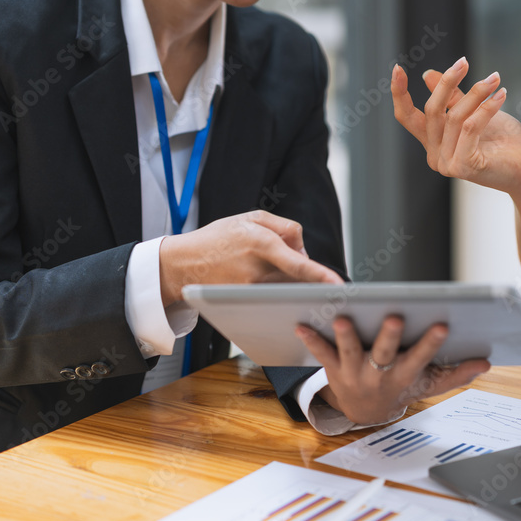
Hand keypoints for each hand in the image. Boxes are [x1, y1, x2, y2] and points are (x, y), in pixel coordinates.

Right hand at [159, 210, 342, 305]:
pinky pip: (269, 299)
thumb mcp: (252, 218)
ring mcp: (249, 290)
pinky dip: (274, 291)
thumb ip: (285, 228)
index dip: (321, 276)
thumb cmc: (220, 237)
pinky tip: (259, 282)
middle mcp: (256, 270)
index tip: (338, 286)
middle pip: (296, 278)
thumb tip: (304, 254)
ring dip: (288, 281)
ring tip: (267, 270)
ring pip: (284, 289)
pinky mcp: (243, 302)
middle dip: (305, 275)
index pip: (299, 265)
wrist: (182, 263)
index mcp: (261, 243)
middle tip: (298, 271)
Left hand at [296, 316, 490, 425]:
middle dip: (389, 336)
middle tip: (394, 317)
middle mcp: (378, 376)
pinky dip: (312, 340)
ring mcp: (353, 373)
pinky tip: (302, 323)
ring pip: (350, 353)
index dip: (430, 344)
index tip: (441, 326)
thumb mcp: (428, 386)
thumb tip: (485, 364)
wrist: (363, 413)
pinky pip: (320, 354)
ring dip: (346, 336)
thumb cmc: (400, 389)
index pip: (420, 359)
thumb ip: (455, 375)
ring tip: (342, 318)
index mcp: (403, 376)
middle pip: (384, 354)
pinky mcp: (333, 369)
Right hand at [391, 57, 520, 199]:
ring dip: (477, 93)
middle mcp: (435, 156)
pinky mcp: (463, 166)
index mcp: (432, 143)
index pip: (407, 117)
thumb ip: (452, 98)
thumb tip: (427, 74)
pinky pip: (470, 127)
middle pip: (433, 110)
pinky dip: (486, 108)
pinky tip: (501, 95)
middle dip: (447, 82)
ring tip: (495, 79)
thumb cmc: (502, 141)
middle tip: (464, 61)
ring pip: (454, 116)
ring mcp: (447, 164)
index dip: (399, 94)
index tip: (397, 68)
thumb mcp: (474, 112)